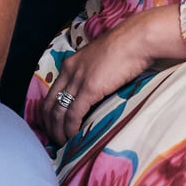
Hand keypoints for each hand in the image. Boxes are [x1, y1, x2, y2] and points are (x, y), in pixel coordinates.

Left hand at [42, 7, 185, 145]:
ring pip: (58, 112)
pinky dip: (71, 129)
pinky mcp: (89, 89)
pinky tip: (74, 138)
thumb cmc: (125, 49)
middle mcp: (68, 72)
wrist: (136, 40)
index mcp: (70, 65)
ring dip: (59, 131)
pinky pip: (73, 114)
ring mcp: (77, 80)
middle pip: (50, 105)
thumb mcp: (100, 61)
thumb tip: (95, 92)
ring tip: (64, 145)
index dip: (48, 113)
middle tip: (55, 140)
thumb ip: (93, 75)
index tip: (52, 126)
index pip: (51, 93)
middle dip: (49, 126)